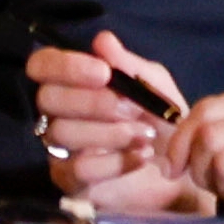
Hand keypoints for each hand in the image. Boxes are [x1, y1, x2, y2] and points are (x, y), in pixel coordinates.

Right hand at [23, 33, 211, 212]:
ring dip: (111, 133)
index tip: (104, 73)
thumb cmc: (162, 121)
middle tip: (133, 110)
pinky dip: (115, 162)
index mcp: (71, 84)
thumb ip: (129, 65)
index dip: (65, 66)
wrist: (182, 168)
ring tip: (146, 136)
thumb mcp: (155, 87)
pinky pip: (78, 169)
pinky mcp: (70, 183)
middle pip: (47, 98)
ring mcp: (59, 150)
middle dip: (93, 102)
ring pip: (62, 133)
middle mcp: (56, 114)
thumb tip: (102, 41)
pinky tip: (142, 157)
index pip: (41, 65)